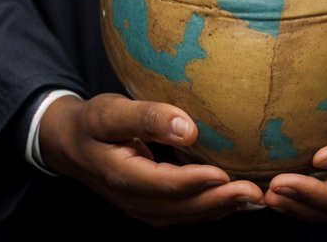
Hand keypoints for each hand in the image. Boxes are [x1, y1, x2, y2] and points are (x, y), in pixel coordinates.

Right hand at [39, 92, 263, 224]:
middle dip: (221, 202)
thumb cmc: (92, 123)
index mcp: (123, 177)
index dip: (197, 182)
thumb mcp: (110, 112)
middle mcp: (136, 201)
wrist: (70, 145)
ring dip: (222, 208)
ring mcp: (145, 208)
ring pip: (188, 214)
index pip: (166, 185)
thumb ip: (146, 118)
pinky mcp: (154, 205)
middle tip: (256, 192)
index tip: (226, 173)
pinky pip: (187, 210)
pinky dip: (212, 206)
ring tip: (256, 197)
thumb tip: (187, 127)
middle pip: (183, 207)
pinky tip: (235, 195)